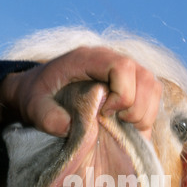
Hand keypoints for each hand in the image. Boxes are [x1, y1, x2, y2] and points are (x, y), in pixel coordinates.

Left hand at [0, 47, 161, 139]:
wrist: (39, 92)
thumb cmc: (37, 95)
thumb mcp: (32, 105)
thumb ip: (45, 115)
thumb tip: (67, 127)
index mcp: (90, 58)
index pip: (123, 67)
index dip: (122, 95)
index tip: (103, 113)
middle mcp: (113, 61)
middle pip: (146, 79)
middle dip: (135, 109)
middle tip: (113, 123)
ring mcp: (125, 75)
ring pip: (153, 89)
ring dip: (143, 114)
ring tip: (121, 125)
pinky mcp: (131, 89)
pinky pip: (152, 100)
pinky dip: (145, 117)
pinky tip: (125, 127)